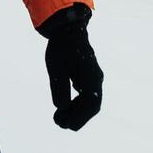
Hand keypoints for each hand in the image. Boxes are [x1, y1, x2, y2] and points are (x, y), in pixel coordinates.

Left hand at [37, 5, 102, 130]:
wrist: (66, 27)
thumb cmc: (62, 47)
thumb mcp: (57, 68)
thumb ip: (59, 87)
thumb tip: (61, 107)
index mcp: (92, 78)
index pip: (91, 105)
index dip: (80, 118)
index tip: (66, 125)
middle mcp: (95, 78)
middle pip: (91, 104)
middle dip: (76, 116)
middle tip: (58, 122)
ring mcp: (92, 75)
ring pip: (88, 99)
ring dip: (76, 110)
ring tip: (58, 116)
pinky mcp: (86, 72)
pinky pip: (85, 92)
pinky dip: (76, 101)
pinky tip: (65, 105)